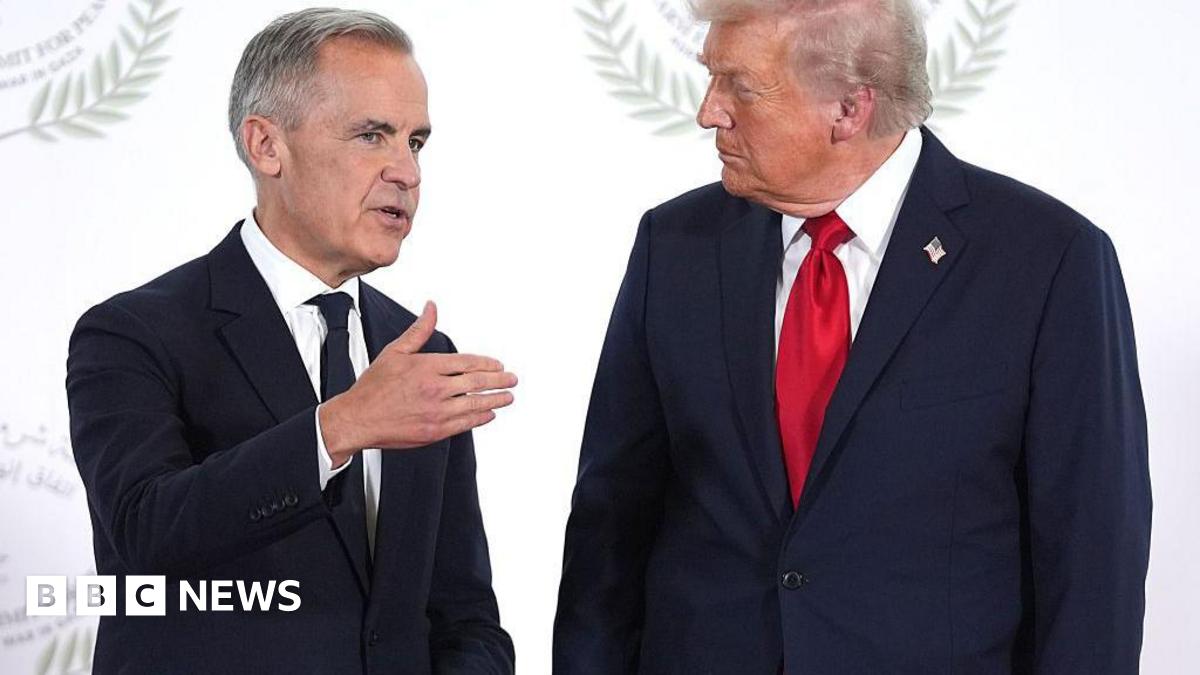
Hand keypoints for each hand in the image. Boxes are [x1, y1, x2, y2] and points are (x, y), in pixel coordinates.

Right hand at [319, 301, 515, 465]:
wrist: (357, 419)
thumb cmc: (373, 388)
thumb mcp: (395, 351)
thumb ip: (419, 330)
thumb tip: (431, 308)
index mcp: (427, 367)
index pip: (468, 363)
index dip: (488, 364)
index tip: (498, 365)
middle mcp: (435, 389)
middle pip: (477, 382)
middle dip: (499, 381)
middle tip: (512, 380)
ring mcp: (437, 411)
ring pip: (475, 403)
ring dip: (495, 400)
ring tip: (507, 397)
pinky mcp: (435, 431)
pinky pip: (465, 423)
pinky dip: (480, 418)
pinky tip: (488, 414)